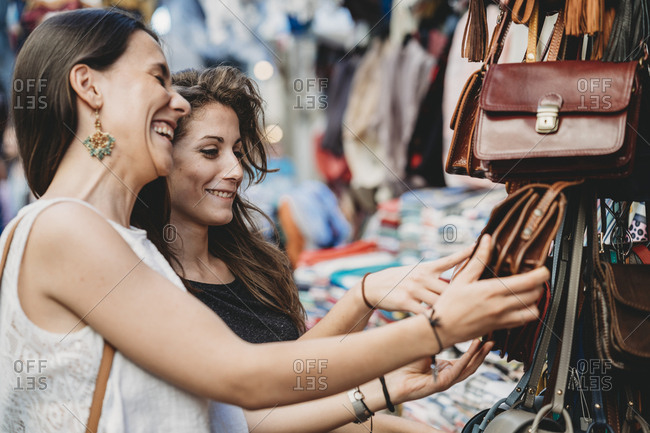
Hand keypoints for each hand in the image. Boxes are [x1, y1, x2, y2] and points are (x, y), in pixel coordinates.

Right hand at [359, 245, 476, 313]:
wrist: (373, 287)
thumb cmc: (398, 280)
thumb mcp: (415, 271)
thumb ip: (433, 274)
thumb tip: (456, 279)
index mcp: (426, 268)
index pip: (449, 260)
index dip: (464, 254)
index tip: (478, 247)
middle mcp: (421, 276)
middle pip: (450, 288)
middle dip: (463, 297)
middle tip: (480, 302)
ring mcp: (413, 289)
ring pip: (439, 301)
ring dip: (451, 311)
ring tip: (467, 319)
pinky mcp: (405, 302)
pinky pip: (424, 312)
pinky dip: (434, 319)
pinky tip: (443, 326)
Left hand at [386, 339, 492, 404]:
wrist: (392, 379)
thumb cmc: (405, 365)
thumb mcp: (425, 347)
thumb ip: (436, 339)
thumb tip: (442, 320)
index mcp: (446, 368)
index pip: (466, 358)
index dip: (476, 348)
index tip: (483, 336)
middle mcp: (449, 375)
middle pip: (471, 364)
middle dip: (483, 352)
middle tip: (491, 340)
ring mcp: (446, 381)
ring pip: (468, 368)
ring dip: (478, 356)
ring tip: (486, 344)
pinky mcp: (441, 384)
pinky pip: (457, 371)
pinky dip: (465, 360)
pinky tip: (471, 351)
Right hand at [433, 235, 548, 346]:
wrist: (442, 328)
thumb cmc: (449, 303)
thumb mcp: (462, 277)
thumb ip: (478, 258)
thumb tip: (487, 240)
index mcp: (493, 290)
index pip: (528, 282)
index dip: (541, 274)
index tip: (543, 269)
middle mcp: (501, 306)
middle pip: (534, 295)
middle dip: (539, 285)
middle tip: (534, 278)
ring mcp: (502, 319)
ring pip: (533, 311)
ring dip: (534, 301)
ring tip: (528, 293)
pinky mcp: (500, 327)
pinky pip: (523, 322)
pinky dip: (526, 313)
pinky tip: (518, 305)